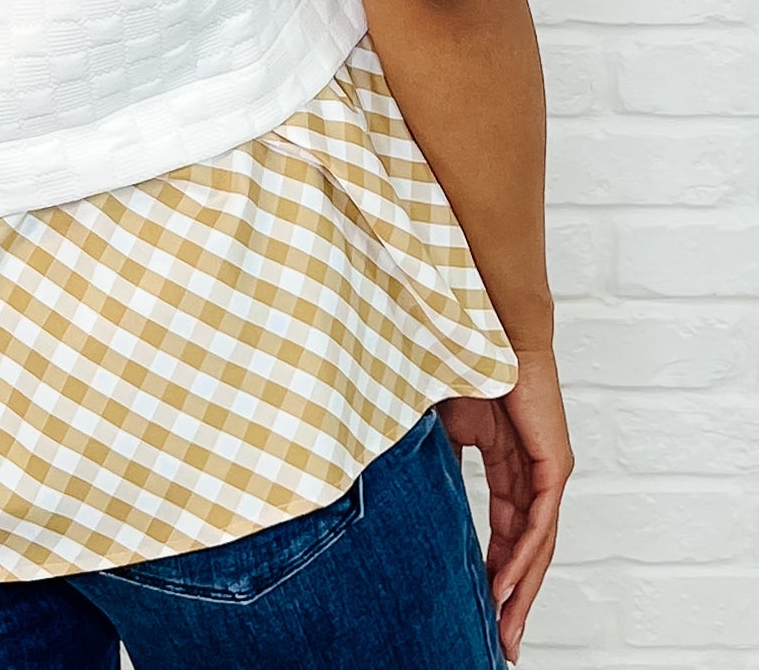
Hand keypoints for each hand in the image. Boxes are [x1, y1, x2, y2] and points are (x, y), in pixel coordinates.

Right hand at [436, 347, 574, 664]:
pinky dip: (522, 559)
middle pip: (524, 548)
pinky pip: (540, 524)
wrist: (482, 324)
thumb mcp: (439, 426)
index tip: (477, 605)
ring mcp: (547, 469)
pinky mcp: (555, 464)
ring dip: (518, 590)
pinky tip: (505, 587)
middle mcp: (533, 471)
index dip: (491, 568)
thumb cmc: (460, 361)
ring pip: (536, 545)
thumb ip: (435, 461)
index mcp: (508, 460)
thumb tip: (406, 494)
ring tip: (502, 629)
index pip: (504, 528)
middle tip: (499, 641)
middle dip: (510, 597)